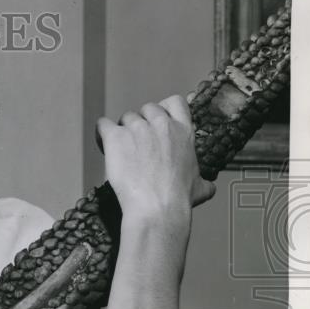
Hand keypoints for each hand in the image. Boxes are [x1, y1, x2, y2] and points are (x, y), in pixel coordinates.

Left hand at [97, 95, 215, 221]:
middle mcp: (161, 125)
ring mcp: (138, 129)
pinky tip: (103, 144)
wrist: (157, 206)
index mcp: (183, 132)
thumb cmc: (177, 198)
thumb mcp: (200, 187)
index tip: (157, 120)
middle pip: (147, 109)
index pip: (175, 102)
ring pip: (126, 117)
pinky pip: (103, 124)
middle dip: (141, 122)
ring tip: (120, 149)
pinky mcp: (116, 137)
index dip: (163, 109)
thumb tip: (208, 187)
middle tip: (137, 141)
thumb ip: (203, 181)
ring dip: (122, 130)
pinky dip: (101, 133)